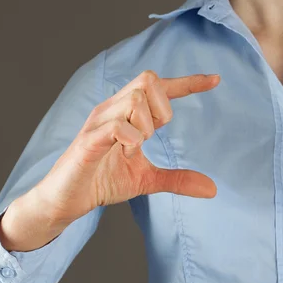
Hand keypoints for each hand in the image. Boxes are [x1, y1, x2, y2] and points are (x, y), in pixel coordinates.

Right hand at [0, 71, 218, 250]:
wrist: (66, 201)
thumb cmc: (103, 181)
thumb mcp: (147, 180)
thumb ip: (178, 180)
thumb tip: (212, 189)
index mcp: (126, 113)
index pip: (160, 86)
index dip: (189, 82)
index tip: (216, 80)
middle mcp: (112, 109)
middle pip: (148, 80)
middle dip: (163, 108)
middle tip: (153, 136)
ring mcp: (99, 122)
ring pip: (134, 100)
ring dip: (145, 127)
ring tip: (133, 149)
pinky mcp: (88, 141)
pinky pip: (116, 126)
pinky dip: (131, 140)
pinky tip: (126, 153)